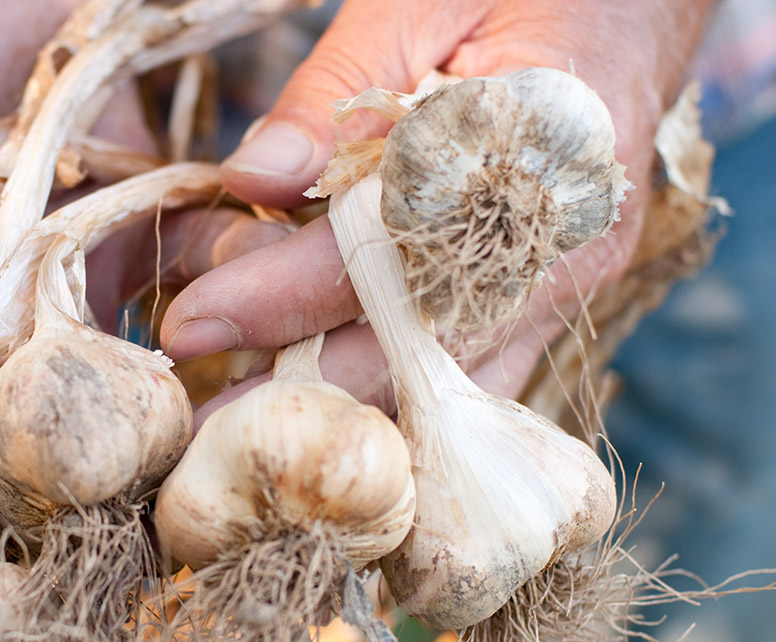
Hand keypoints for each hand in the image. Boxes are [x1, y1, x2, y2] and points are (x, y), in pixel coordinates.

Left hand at [160, 0, 714, 416]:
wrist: (627, 15)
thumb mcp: (417, 4)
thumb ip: (334, 96)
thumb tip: (254, 178)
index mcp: (540, 143)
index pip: (387, 250)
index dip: (281, 296)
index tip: (192, 326)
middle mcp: (567, 240)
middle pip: (414, 348)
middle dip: (294, 385)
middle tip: (198, 419)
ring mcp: (569, 286)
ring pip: (445, 387)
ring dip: (339, 407)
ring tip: (244, 422)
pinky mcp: (556, 306)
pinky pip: (475, 382)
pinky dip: (396, 400)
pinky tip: (324, 407)